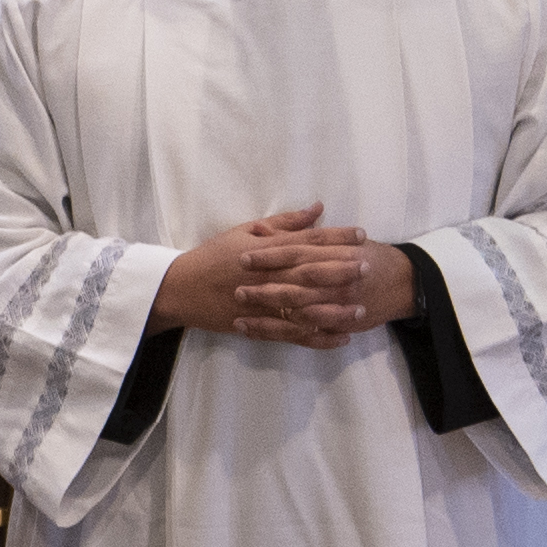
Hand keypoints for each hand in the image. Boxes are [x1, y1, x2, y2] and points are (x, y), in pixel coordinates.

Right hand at [149, 205, 394, 342]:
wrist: (178, 289)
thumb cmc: (211, 257)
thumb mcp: (243, 231)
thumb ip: (283, 223)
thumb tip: (316, 209)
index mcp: (265, 251)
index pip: (306, 241)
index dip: (335, 237)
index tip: (361, 234)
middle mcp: (266, 276)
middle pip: (310, 272)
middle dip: (341, 269)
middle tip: (368, 266)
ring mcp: (262, 303)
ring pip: (304, 306)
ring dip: (334, 308)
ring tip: (361, 308)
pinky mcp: (257, 325)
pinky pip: (291, 334)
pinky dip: (316, 337)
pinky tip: (339, 337)